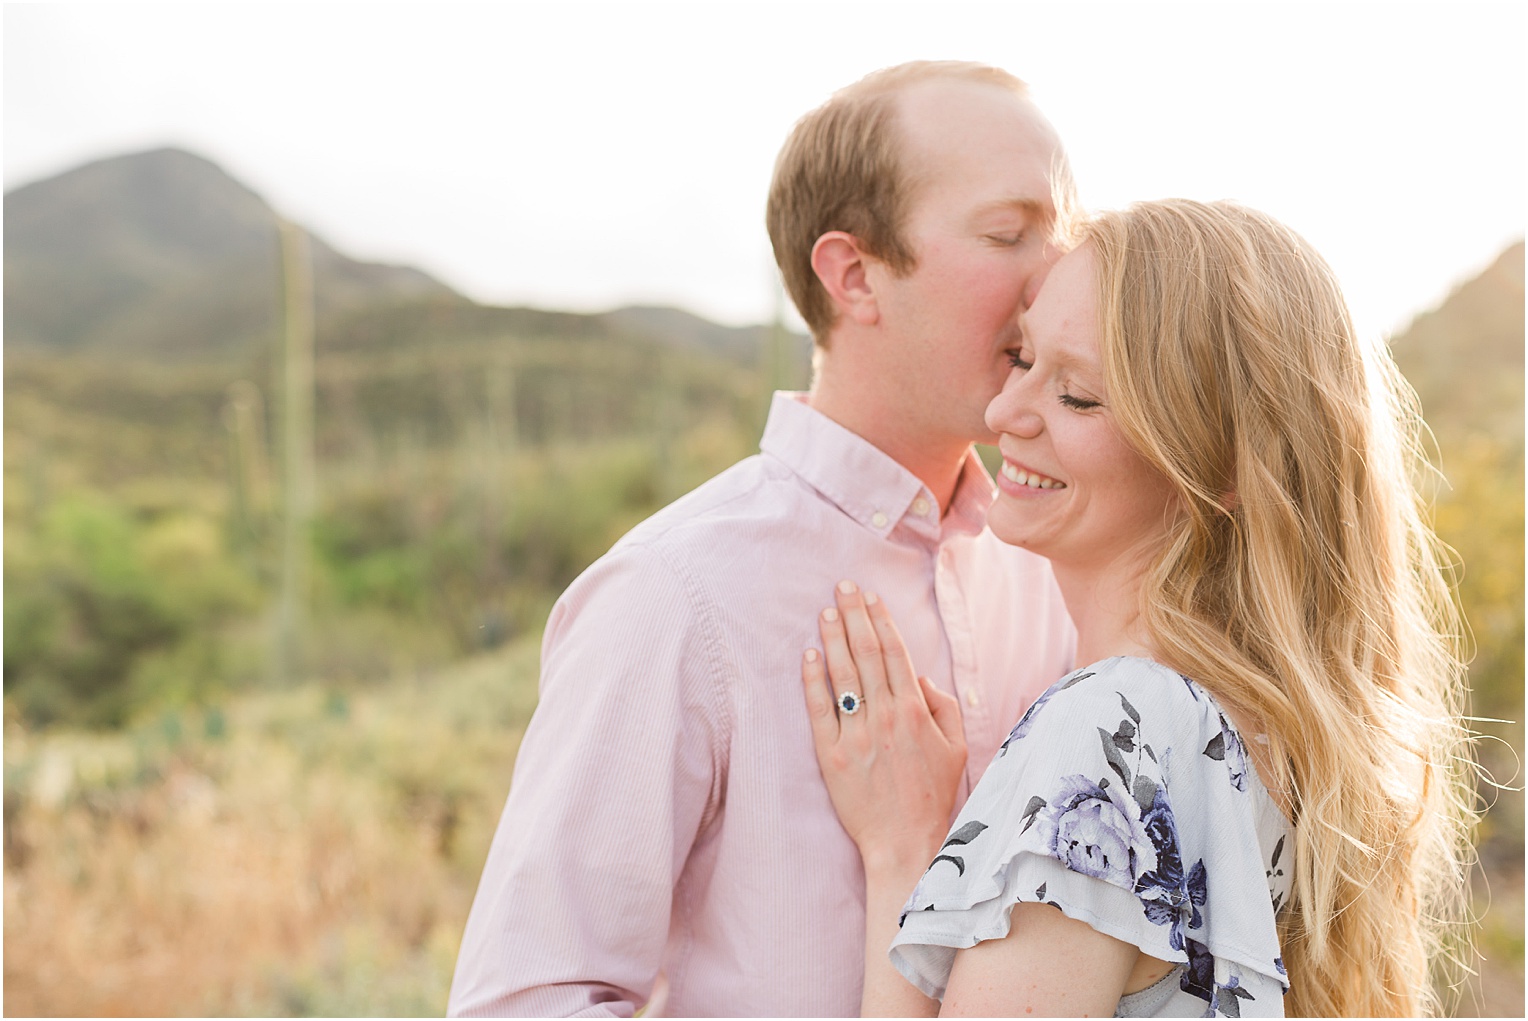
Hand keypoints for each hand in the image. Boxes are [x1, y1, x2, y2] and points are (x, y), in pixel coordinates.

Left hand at [801, 581, 966, 877]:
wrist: (906, 843)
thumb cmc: (932, 796)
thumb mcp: (956, 749)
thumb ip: (943, 707)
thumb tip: (919, 676)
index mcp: (916, 712)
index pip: (895, 653)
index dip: (881, 621)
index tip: (871, 597)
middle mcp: (886, 717)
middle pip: (867, 654)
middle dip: (855, 616)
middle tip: (843, 587)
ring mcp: (857, 736)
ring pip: (843, 676)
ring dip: (834, 638)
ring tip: (826, 611)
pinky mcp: (832, 756)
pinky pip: (820, 710)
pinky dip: (814, 680)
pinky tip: (809, 655)